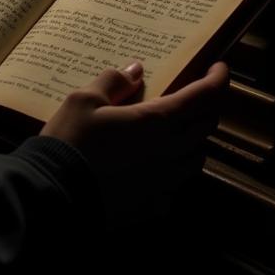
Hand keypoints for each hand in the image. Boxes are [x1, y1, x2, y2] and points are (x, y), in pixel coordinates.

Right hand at [40, 60, 229, 227]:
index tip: (219, 67)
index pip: (202, 97)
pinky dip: (176, 167)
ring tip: (179, 129)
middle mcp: (170, 152)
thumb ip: (114, 82)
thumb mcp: (84, 100)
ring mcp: (165, 183)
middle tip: (195, 95)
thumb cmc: (70, 142)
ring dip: (194, 138)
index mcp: (156, 121)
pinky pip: (177, 183)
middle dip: (207, 106)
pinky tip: (156, 164)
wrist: (55, 196)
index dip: (217, 79)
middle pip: (207, 126)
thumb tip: (135, 70)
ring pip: (197, 157)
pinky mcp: (155, 207)